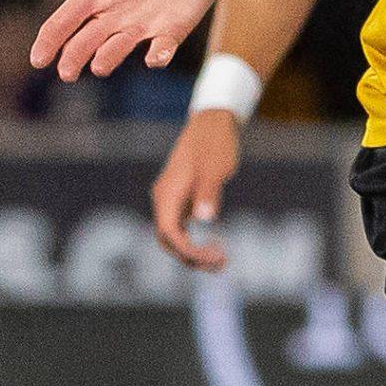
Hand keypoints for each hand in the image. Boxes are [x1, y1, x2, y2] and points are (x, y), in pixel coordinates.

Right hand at [31, 0, 230, 81]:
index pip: (65, 19)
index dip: (50, 39)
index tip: (37, 60)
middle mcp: (115, 12)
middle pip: (87, 40)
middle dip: (74, 57)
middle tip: (66, 74)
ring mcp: (143, 23)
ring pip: (119, 47)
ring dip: (109, 57)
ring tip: (98, 67)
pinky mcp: (173, 29)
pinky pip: (163, 48)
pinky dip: (158, 55)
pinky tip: (154, 58)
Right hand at [152, 108, 242, 269]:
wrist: (212, 123)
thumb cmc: (214, 144)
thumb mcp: (215, 168)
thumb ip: (209, 192)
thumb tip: (205, 218)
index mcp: (167, 194)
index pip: (169, 233)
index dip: (188, 250)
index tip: (212, 256)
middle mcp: (164, 199)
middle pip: (168, 240)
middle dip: (192, 257)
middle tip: (222, 262)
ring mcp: (171, 200)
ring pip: (174, 237)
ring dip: (194, 253)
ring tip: (221, 261)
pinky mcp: (181, 200)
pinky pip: (181, 229)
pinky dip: (195, 242)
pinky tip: (214, 246)